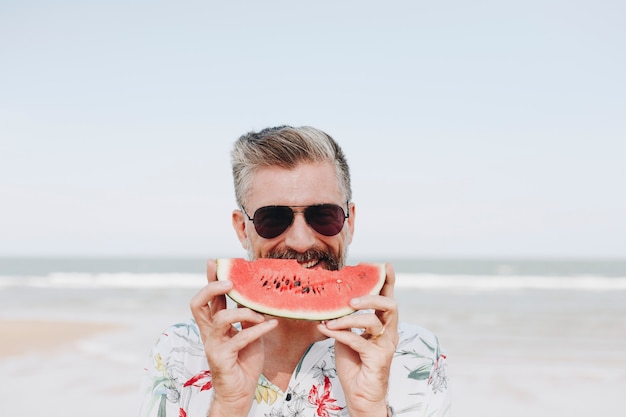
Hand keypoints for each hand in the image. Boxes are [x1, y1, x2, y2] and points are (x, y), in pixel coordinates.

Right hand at [190, 260, 277, 416]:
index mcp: (214, 324)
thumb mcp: (249, 333)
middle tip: (230, 282)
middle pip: (199, 303)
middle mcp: (209, 332)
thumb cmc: (244, 361)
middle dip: (212, 288)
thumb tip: (256, 296)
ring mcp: (213, 344)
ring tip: (261, 314)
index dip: (209, 279)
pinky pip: (240, 338)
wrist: (241, 391)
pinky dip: (258, 329)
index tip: (214, 262)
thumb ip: (248, 316)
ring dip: (244, 312)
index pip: (207, 298)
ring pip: (221, 319)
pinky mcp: (222, 357)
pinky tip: (272, 325)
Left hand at [317, 263, 398, 416]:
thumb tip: (330, 305)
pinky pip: (358, 340)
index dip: (388, 282)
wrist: (359, 395)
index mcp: (384, 326)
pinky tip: (326, 330)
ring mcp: (385, 346)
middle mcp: (389, 334)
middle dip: (370, 297)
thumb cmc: (355, 365)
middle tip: (350, 299)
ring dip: (348, 319)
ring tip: (330, 320)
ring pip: (372, 322)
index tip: (384, 265)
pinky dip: (340, 334)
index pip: (388, 299)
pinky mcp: (377, 359)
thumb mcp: (347, 337)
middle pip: (390, 306)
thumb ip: (345, 321)